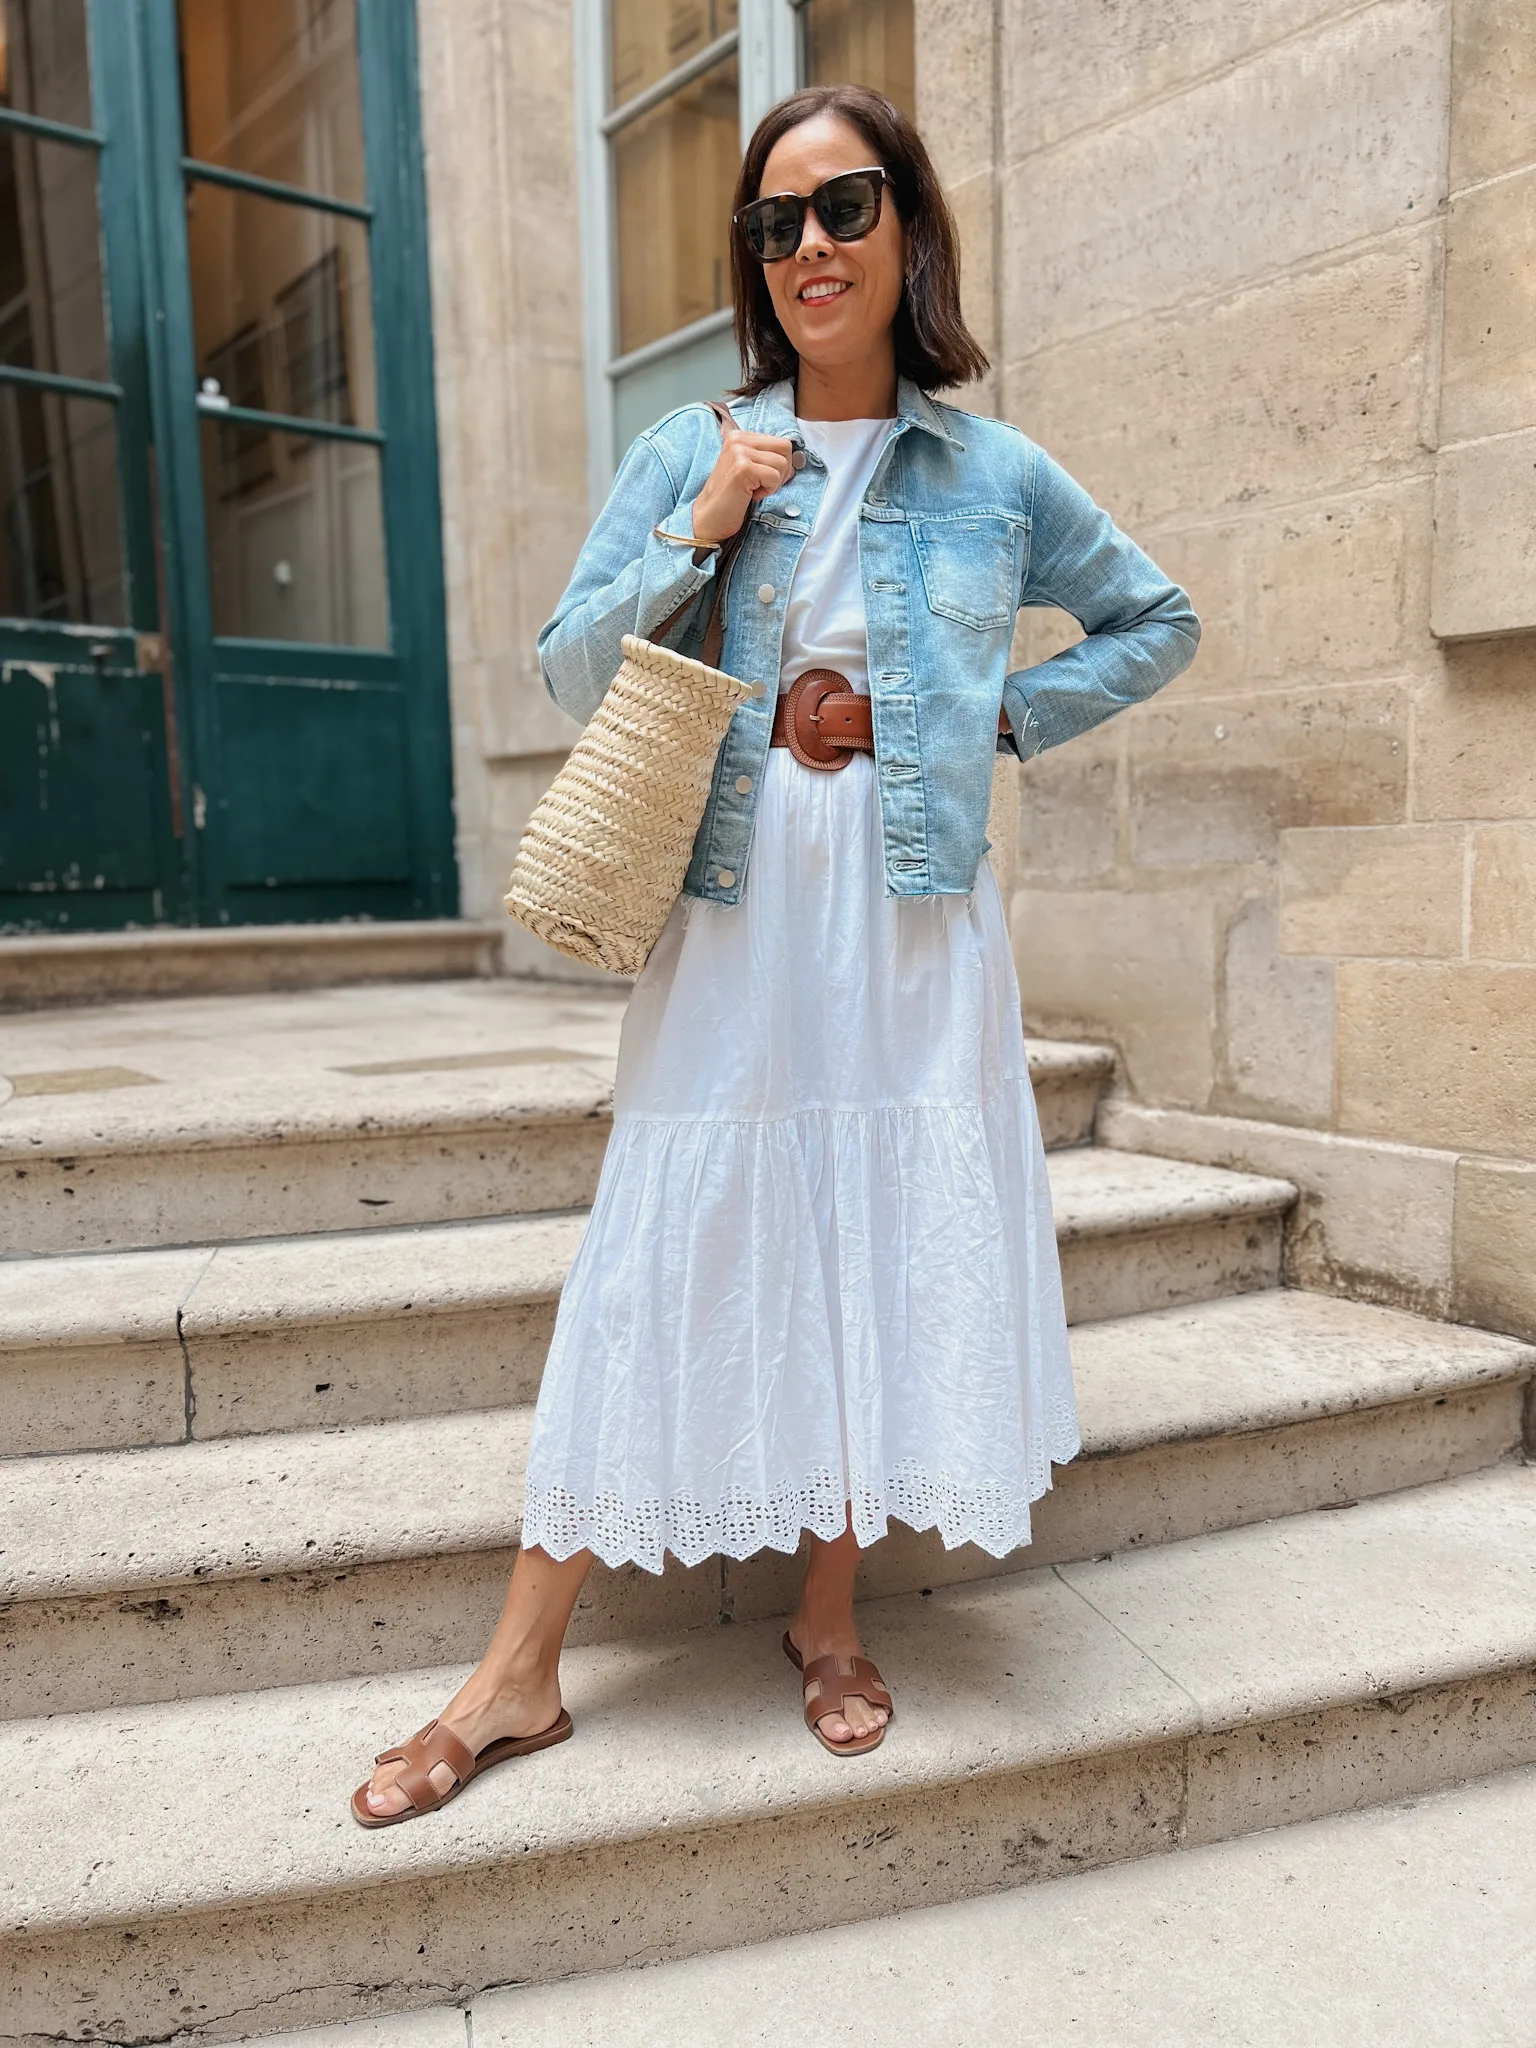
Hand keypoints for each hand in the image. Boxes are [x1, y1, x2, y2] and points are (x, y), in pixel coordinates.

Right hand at [691, 431, 796, 545]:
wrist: (708, 518)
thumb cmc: (730, 498)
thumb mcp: (748, 468)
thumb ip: (765, 456)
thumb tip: (796, 459)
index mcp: (739, 435)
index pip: (780, 441)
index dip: (780, 464)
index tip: (763, 478)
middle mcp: (738, 439)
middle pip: (785, 447)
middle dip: (782, 471)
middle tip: (763, 485)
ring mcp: (739, 452)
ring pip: (782, 463)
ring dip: (774, 483)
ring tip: (753, 490)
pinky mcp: (743, 468)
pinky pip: (775, 477)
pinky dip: (768, 491)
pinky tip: (750, 495)